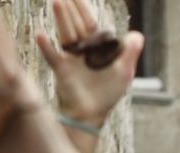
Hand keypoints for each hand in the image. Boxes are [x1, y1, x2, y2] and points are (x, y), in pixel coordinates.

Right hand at [34, 0, 143, 133]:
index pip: (88, 23)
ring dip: (62, 19)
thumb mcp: (123, 72)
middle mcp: (80, 50)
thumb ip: (130, 53)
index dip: (82, 8)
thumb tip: (138, 35)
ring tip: (57, 2)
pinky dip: (47, 47)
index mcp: (95, 48)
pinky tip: (41, 35)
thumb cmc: (107, 94)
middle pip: (75, 24)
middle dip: (70, 8)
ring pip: (66, 35)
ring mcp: (70, 58)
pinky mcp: (62, 71)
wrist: (91, 114)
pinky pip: (53, 57)